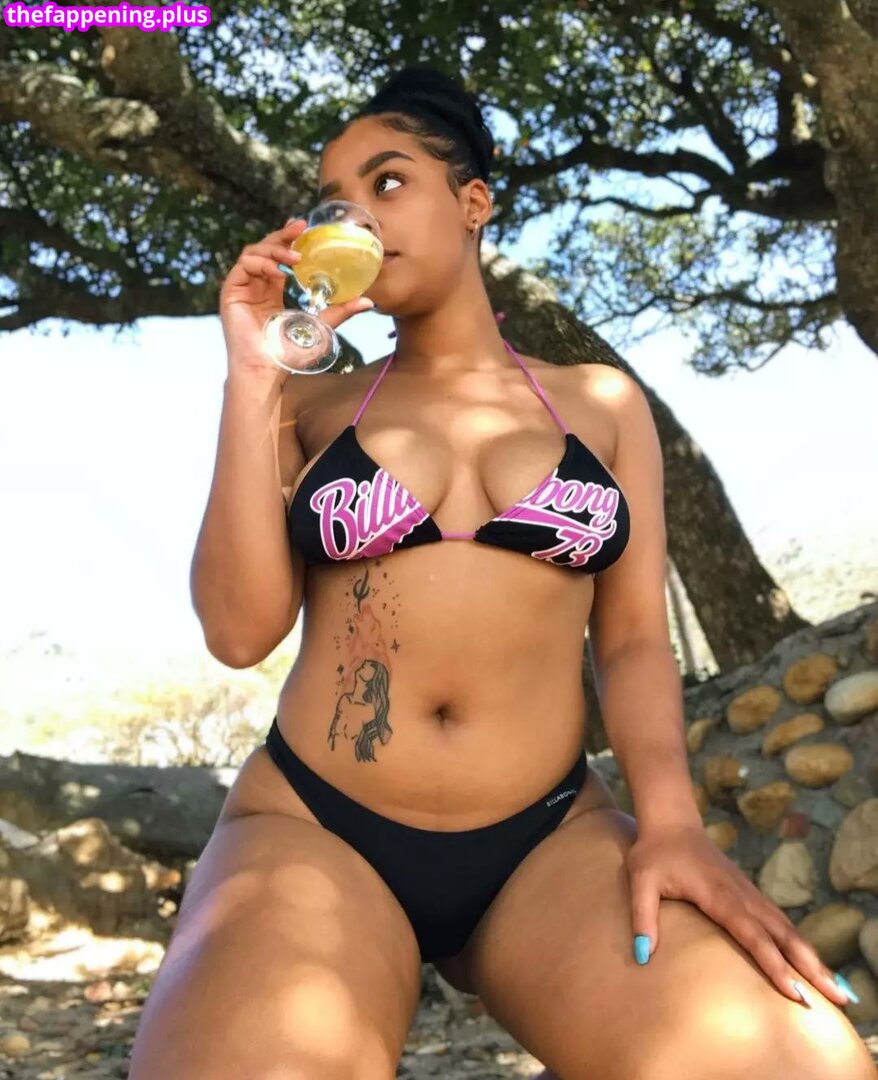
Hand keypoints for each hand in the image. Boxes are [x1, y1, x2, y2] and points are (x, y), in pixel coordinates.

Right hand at [219, 217, 375, 375]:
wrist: (268, 370)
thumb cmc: (290, 353)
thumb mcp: (321, 325)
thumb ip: (340, 310)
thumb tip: (368, 301)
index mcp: (272, 289)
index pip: (279, 256)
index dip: (290, 240)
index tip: (307, 229)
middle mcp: (256, 285)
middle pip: (266, 248)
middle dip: (282, 235)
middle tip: (301, 227)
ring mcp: (242, 288)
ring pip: (254, 253)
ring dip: (275, 249)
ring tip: (295, 256)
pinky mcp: (231, 292)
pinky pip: (244, 266)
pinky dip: (261, 263)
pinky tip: (278, 269)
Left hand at [626, 822, 854, 1008]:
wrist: (671, 821)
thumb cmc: (654, 853)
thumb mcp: (640, 881)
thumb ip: (643, 917)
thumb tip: (642, 956)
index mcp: (719, 895)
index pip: (753, 936)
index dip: (774, 965)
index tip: (795, 994)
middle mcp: (741, 895)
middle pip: (783, 936)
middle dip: (811, 967)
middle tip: (838, 999)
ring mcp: (748, 893)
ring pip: (787, 929)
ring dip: (812, 958)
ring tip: (837, 989)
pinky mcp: (748, 893)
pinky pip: (779, 921)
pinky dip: (799, 943)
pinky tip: (811, 962)